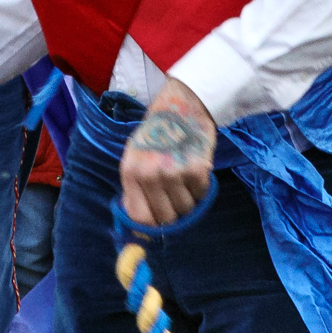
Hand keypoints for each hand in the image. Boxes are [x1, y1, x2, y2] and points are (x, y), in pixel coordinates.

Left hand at [117, 81, 217, 226]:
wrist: (181, 104)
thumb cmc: (156, 134)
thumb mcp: (135, 158)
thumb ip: (136, 188)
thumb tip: (140, 226)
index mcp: (130, 173)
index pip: (140, 218)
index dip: (151, 227)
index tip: (159, 226)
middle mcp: (149, 175)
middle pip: (166, 218)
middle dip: (174, 213)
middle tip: (176, 197)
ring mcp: (173, 172)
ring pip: (186, 209)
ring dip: (189, 199)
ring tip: (184, 178)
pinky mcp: (196, 168)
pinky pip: (201, 194)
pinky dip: (201, 187)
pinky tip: (195, 168)